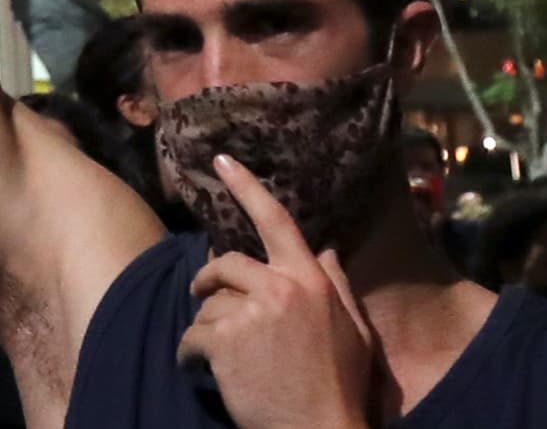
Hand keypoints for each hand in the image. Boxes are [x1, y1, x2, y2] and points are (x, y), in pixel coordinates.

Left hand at [179, 156, 380, 428]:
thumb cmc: (341, 386)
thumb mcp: (354, 332)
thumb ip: (338, 286)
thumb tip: (327, 249)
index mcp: (311, 279)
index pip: (276, 220)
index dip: (246, 187)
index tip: (222, 160)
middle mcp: (280, 287)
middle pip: (227, 263)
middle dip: (210, 279)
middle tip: (204, 294)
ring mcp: (251, 314)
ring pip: (209, 303)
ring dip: (209, 327)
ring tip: (225, 355)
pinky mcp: (224, 341)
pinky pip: (193, 335)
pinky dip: (191, 354)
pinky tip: (203, 370)